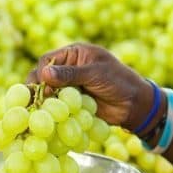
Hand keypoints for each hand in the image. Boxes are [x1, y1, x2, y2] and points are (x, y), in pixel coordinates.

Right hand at [27, 43, 151, 129]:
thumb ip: (71, 73)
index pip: (47, 60)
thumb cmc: (119, 81)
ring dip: (44, 101)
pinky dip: (52, 111)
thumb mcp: (95, 73)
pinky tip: (48, 118)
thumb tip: (44, 72)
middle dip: (39, 88)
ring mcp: (69, 86)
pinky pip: (56, 105)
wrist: (134, 104)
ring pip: (48, 92)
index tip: (42, 86)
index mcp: (74, 54)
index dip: (42, 72)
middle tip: (37, 101)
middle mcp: (69, 68)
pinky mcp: (71, 101)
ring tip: (40, 111)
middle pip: (43, 77)